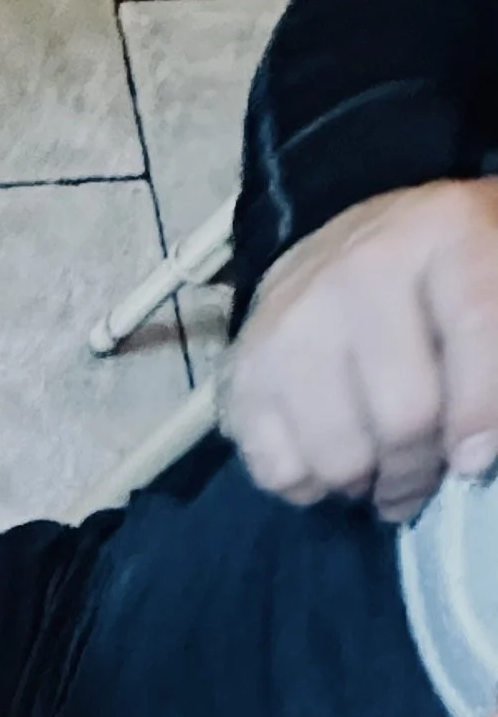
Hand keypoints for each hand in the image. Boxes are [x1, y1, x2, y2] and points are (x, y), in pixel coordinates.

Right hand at [224, 181, 497, 521]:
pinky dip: (311, 484)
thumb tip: (478, 450)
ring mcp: (291, 323)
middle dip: (422, 468)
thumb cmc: (437, 282)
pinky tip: (330, 451)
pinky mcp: (243, 373)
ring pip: (340, 461)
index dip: (481, 411)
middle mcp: (360, 268)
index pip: (475, 327)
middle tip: (427, 473)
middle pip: (403, 417)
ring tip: (379, 463)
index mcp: (444, 232)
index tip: (475, 460)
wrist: (341, 252)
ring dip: (368, 482)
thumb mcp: (494, 284)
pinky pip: (282, 474)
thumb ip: (496, 352)